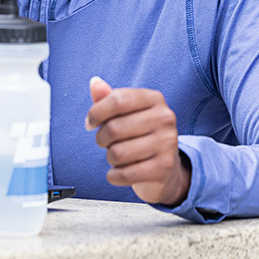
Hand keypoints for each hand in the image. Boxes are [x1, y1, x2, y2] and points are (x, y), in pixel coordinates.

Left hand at [86, 76, 190, 205]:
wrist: (165, 167)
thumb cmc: (138, 135)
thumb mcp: (124, 114)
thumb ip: (107, 99)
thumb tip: (95, 83)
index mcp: (154, 98)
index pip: (117, 100)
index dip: (96, 113)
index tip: (90, 123)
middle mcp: (165, 118)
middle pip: (114, 128)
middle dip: (101, 138)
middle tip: (106, 142)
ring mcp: (168, 143)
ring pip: (117, 153)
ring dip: (109, 158)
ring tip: (117, 156)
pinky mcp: (164, 168)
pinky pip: (124, 174)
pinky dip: (114, 176)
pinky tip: (119, 172)